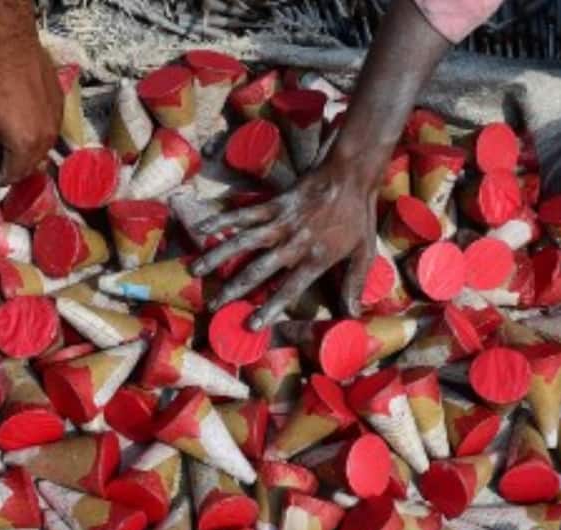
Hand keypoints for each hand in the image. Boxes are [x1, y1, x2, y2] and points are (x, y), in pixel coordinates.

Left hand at [0, 30, 61, 188]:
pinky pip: (47, 129)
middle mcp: (46, 139)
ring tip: (6, 147)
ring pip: (41, 148)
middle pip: (29, 166)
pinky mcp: (60, 105)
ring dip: (23, 152)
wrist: (9, 44)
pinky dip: (33, 134)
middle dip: (9, 169)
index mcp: (24, 146)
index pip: (10, 175)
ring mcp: (56, 122)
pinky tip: (20, 125)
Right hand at [191, 160, 378, 328]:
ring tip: (196, 271)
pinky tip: (202, 228)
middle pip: (258, 270)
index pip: (288, 289)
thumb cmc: (358, 216)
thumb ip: (355, 284)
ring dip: (218, 256)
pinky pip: (244, 214)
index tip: (251, 324)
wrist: (349, 174)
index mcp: (315, 258)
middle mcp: (293, 243)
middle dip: (234, 289)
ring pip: (243, 242)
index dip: (269, 307)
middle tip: (213, 305)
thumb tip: (353, 315)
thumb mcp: (364, 252)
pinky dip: (223, 220)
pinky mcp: (273, 204)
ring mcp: (280, 222)